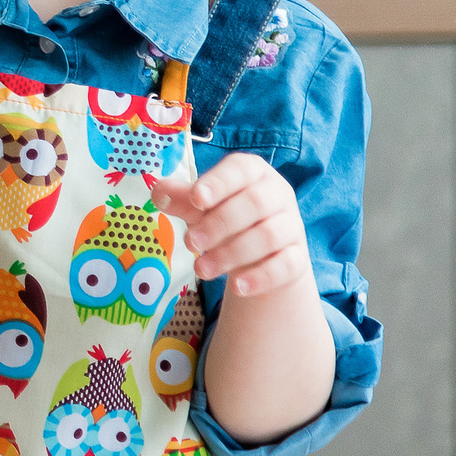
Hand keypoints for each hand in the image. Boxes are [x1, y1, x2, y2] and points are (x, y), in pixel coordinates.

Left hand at [158, 152, 311, 298]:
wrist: (261, 256)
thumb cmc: (225, 218)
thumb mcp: (201, 207)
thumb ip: (181, 199)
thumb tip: (158, 192)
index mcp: (253, 172)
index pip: (240, 168)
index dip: (218, 182)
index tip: (196, 198)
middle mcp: (278, 194)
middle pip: (255, 203)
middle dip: (219, 224)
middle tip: (189, 242)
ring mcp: (291, 226)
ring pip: (268, 236)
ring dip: (231, 253)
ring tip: (200, 269)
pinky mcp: (298, 258)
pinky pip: (286, 265)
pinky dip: (261, 276)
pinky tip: (237, 287)